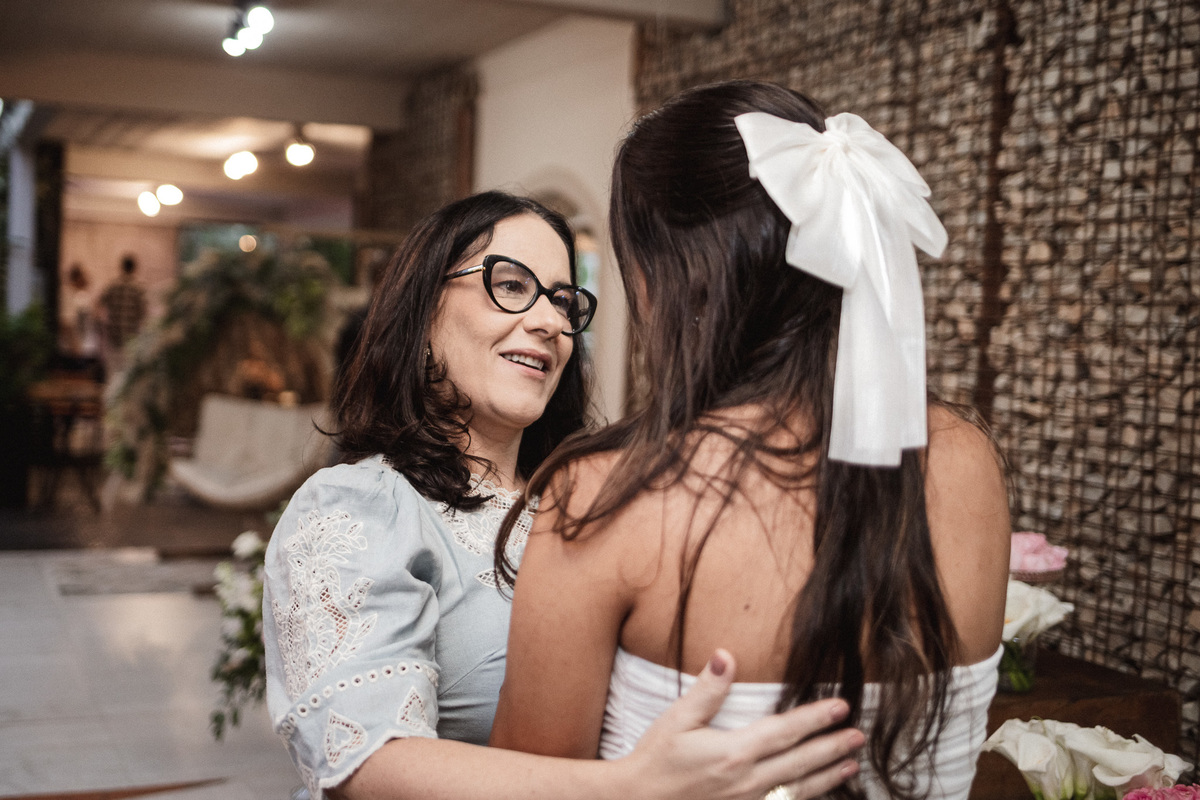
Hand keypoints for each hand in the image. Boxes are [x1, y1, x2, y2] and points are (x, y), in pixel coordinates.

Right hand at [619, 649, 863, 799]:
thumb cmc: (657, 759)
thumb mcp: (677, 720)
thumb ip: (707, 690)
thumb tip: (726, 655)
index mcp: (733, 752)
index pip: (785, 732)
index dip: (815, 718)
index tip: (841, 707)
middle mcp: (747, 781)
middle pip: (800, 762)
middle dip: (832, 747)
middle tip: (858, 735)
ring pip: (797, 789)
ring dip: (827, 775)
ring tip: (851, 764)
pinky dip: (804, 797)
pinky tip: (817, 791)